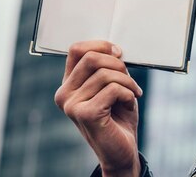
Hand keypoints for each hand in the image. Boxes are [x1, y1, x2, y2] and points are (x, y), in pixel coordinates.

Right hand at [55, 41, 142, 176]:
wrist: (121, 149)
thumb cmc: (118, 116)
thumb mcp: (114, 85)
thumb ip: (109, 67)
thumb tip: (114, 49)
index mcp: (69, 84)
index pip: (77, 49)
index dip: (101, 45)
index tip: (118, 53)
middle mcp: (64, 94)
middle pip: (91, 58)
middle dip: (118, 65)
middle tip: (129, 80)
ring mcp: (72, 105)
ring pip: (106, 74)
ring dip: (127, 82)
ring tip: (131, 94)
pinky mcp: (85, 114)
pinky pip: (113, 89)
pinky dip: (128, 94)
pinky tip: (127, 105)